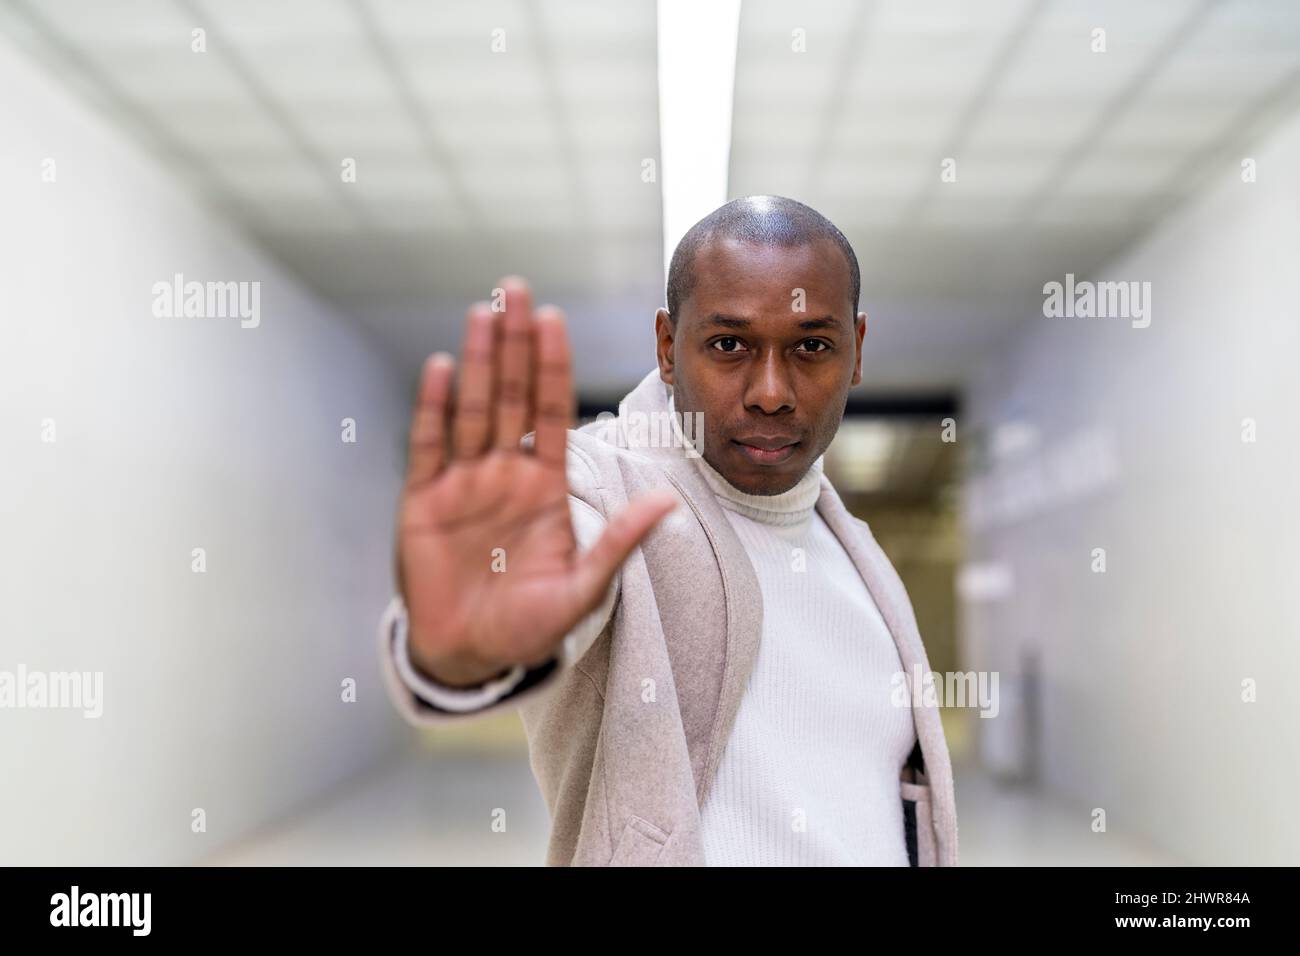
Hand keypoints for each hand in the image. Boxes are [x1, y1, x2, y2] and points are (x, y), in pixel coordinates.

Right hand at [396, 277, 676, 686]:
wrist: (470, 657)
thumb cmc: (528, 627)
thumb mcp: (583, 587)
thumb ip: (619, 542)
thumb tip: (670, 502)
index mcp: (544, 485)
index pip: (551, 411)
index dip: (554, 366)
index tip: (556, 320)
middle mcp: (504, 472)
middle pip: (511, 395)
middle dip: (515, 343)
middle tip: (516, 289)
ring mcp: (462, 483)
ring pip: (472, 408)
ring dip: (478, 361)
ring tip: (483, 312)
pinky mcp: (422, 501)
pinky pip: (429, 446)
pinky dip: (434, 408)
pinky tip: (441, 368)